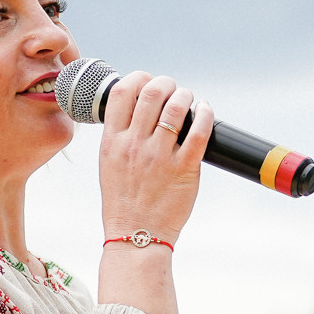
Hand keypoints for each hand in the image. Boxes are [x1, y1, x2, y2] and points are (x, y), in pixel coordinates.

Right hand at [98, 71, 212, 243]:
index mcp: (112, 141)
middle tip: (173, 89)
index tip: (147, 81)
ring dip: (186, 95)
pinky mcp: (184, 169)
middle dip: (166, 83)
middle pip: (152, 93)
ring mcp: (160, 157)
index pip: (122, 92)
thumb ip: (120, 136)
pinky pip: (199, 131)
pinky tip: (205, 110)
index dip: (138, 78)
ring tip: (189, 100)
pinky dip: (205, 114)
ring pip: (177, 107)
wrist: (136, 236)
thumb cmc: (124, 202)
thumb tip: (138, 109)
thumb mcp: (108, 164)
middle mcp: (134, 145)